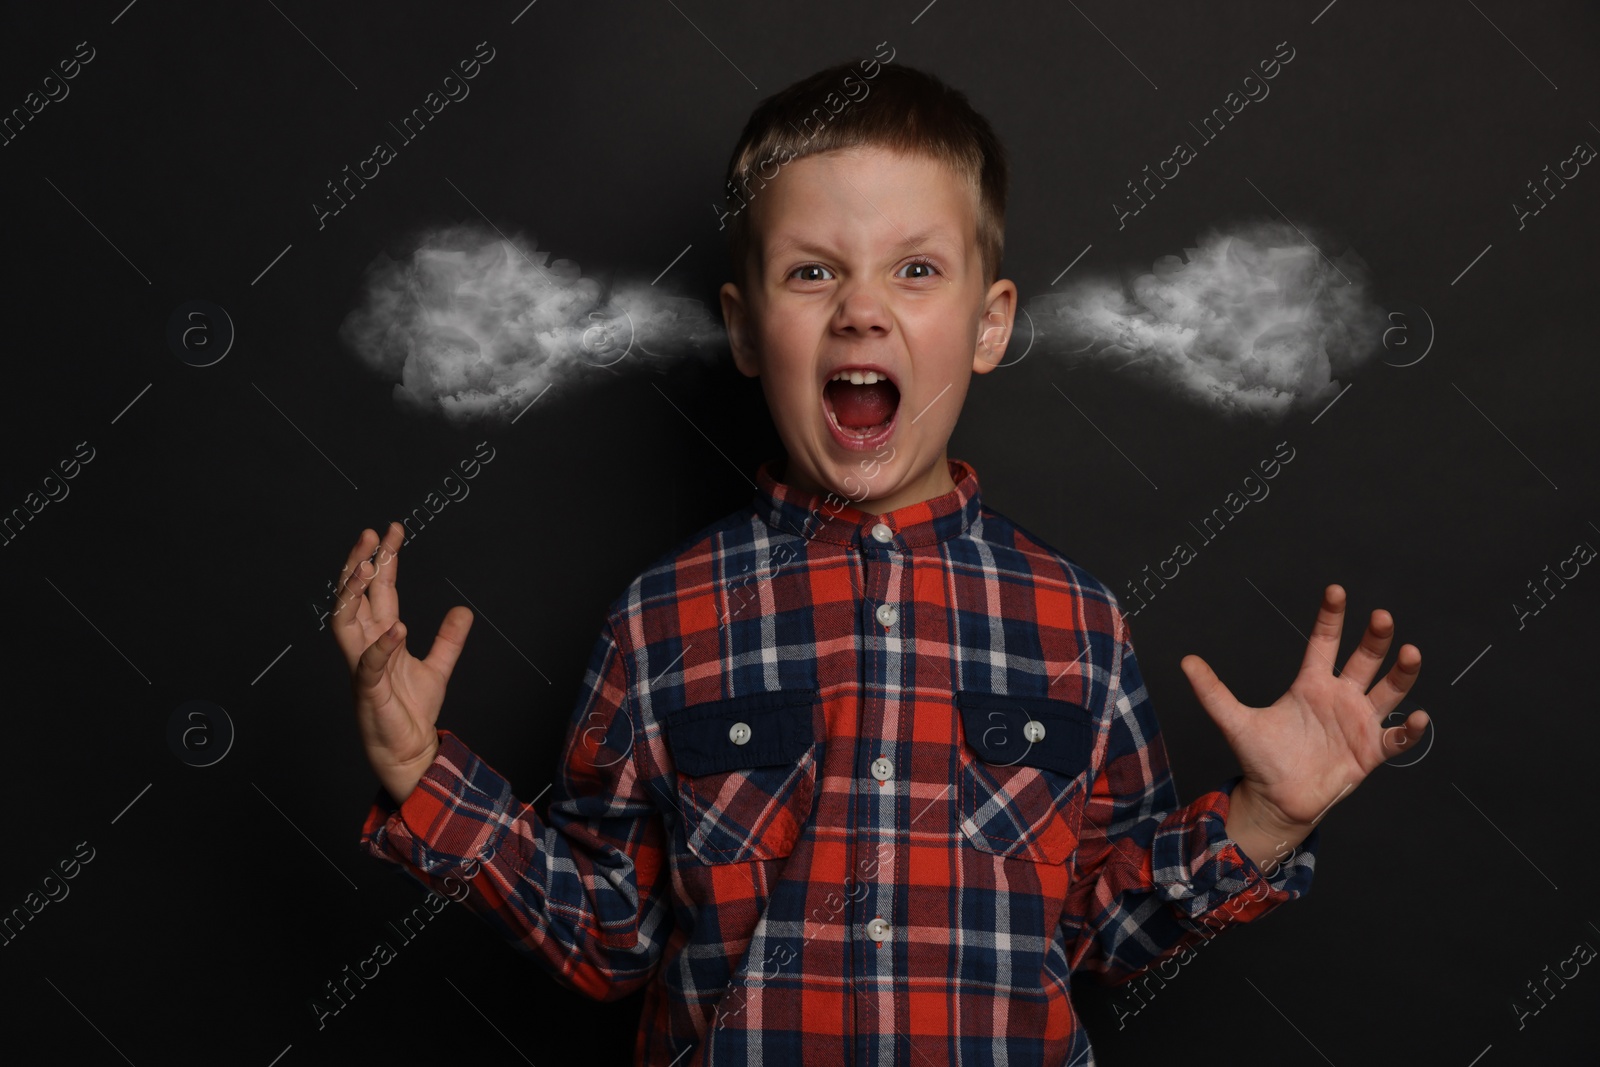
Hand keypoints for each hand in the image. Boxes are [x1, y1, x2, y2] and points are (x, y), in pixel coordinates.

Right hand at [330, 521, 474, 803]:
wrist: (410, 751)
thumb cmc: (412, 712)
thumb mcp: (439, 667)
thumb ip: (449, 639)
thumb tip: (463, 610)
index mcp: (382, 636)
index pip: (379, 590)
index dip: (385, 559)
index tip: (393, 530)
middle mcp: (366, 646)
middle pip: (355, 596)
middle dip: (361, 563)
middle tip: (371, 534)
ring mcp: (362, 666)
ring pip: (345, 621)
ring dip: (353, 593)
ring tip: (366, 565)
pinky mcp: (367, 691)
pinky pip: (368, 663)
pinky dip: (381, 646)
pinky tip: (397, 628)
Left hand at [1180, 584, 1426, 854]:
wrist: (1277, 799)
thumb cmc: (1261, 758)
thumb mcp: (1235, 721)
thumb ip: (1212, 692)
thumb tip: (1185, 661)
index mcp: (1311, 685)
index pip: (1325, 642)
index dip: (1331, 617)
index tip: (1336, 591)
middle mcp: (1340, 697)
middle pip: (1364, 659)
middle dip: (1375, 638)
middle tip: (1382, 616)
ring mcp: (1359, 722)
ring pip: (1388, 690)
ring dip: (1401, 673)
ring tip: (1411, 652)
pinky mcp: (1371, 751)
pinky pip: (1397, 738)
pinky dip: (1410, 729)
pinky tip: (1417, 717)